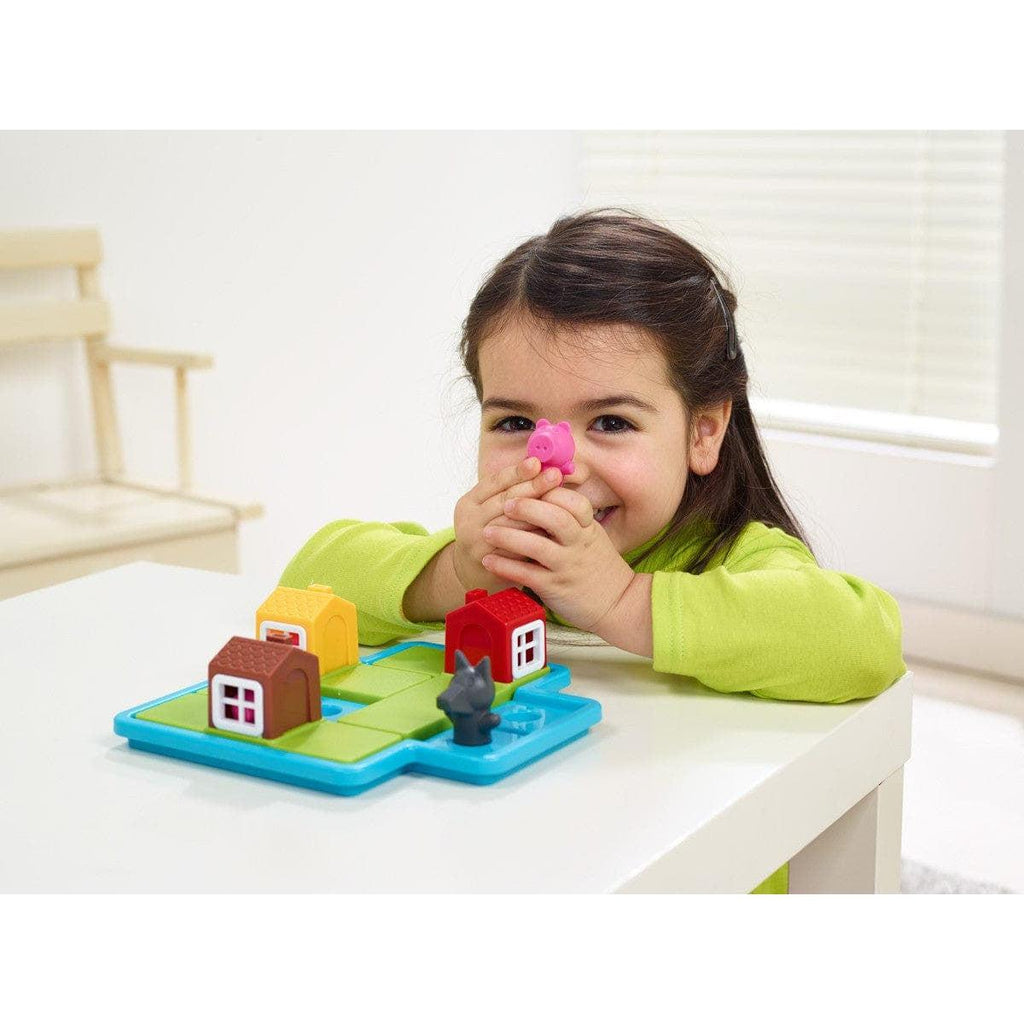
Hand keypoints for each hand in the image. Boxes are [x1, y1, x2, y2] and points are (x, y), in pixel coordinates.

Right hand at [452, 457, 564, 593]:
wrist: (473, 574)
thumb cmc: (489, 534)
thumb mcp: (489, 510)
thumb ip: (509, 492)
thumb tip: (540, 466)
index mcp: (468, 503)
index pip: (494, 482)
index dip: (516, 471)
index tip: (537, 462)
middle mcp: (469, 521)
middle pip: (505, 500)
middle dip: (532, 486)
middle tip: (554, 475)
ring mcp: (477, 543)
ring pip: (512, 523)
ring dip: (537, 510)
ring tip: (559, 499)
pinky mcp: (490, 562)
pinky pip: (517, 547)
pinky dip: (535, 536)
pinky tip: (553, 529)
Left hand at [480, 485, 636, 632]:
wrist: (618, 603)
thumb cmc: (598, 566)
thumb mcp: (592, 535)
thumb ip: (572, 517)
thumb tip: (545, 492)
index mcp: (588, 528)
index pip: (573, 502)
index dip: (550, 491)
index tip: (530, 485)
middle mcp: (578, 544)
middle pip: (555, 518)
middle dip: (527, 508)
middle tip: (505, 503)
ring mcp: (567, 566)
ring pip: (536, 546)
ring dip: (508, 536)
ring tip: (487, 532)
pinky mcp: (555, 588)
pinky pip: (527, 575)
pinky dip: (505, 566)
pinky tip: (489, 560)